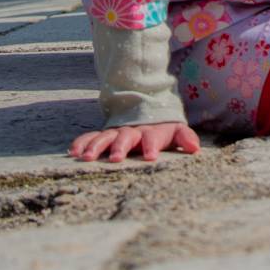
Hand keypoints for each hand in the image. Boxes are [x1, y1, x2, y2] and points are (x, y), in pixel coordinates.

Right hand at [69, 122, 199, 162]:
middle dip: (121, 146)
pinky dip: (82, 142)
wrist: (144, 110)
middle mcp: (132, 131)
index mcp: (151, 131)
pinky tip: (73, 151)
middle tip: (117, 158)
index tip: (150, 157)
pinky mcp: (103, 134)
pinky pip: (90, 137)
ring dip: (96, 146)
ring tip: (86, 158)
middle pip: (125, 137)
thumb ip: (185, 137)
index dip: (152, 146)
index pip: (152, 138)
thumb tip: (195, 148)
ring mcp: (116, 132)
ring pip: (105, 137)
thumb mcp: (175, 131)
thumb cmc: (161, 129)